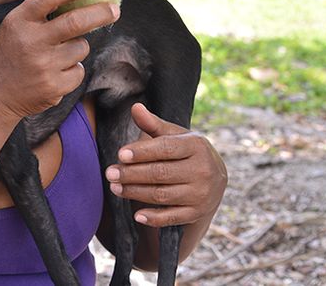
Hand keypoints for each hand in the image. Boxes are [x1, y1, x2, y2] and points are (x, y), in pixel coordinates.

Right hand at [0, 0, 119, 119]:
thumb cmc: (8, 54)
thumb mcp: (14, 27)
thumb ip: (39, 13)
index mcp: (19, 21)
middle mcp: (31, 42)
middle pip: (75, 22)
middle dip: (100, 13)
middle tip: (114, 9)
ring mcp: (43, 66)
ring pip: (81, 48)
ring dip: (76, 48)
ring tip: (54, 56)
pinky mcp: (54, 86)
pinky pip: (78, 70)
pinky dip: (72, 70)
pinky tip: (53, 74)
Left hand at [104, 103, 226, 226]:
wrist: (215, 179)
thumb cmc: (186, 151)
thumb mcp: (174, 135)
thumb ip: (153, 124)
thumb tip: (135, 108)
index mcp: (196, 146)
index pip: (165, 149)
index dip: (142, 152)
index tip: (120, 154)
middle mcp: (203, 170)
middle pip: (160, 173)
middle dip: (132, 174)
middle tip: (109, 173)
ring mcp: (201, 194)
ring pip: (162, 195)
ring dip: (135, 193)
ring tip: (115, 188)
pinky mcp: (197, 213)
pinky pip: (173, 217)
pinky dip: (155, 218)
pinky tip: (137, 215)